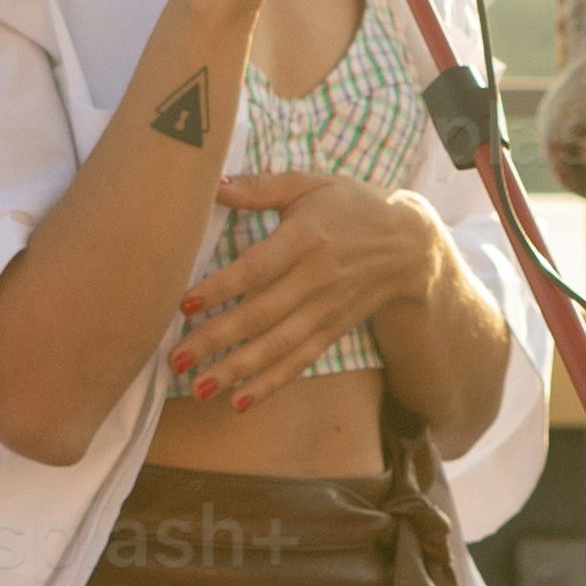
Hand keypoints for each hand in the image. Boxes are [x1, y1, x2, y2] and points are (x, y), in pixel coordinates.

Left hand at [169, 169, 453, 407]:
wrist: (410, 244)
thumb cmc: (351, 206)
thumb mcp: (310, 184)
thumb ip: (260, 187)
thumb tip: (212, 183)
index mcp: (305, 238)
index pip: (258, 268)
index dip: (222, 287)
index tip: (184, 304)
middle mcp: (316, 279)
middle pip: (261, 314)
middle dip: (216, 340)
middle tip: (175, 358)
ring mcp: (325, 310)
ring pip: (277, 346)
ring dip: (237, 371)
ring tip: (199, 387)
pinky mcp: (332, 331)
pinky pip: (299, 362)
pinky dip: (270, 384)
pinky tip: (239, 402)